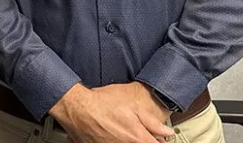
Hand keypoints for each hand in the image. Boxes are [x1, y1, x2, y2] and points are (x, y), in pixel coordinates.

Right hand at [50, 82, 173, 142]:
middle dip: (143, 140)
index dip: (159, 142)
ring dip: (127, 141)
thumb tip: (166, 131)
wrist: (76, 108)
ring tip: (123, 133)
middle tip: (140, 134)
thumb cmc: (101, 104)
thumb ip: (151, 121)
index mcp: (138, 139)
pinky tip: (111, 135)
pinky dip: (113, 141)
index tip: (159, 139)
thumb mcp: (131, 106)